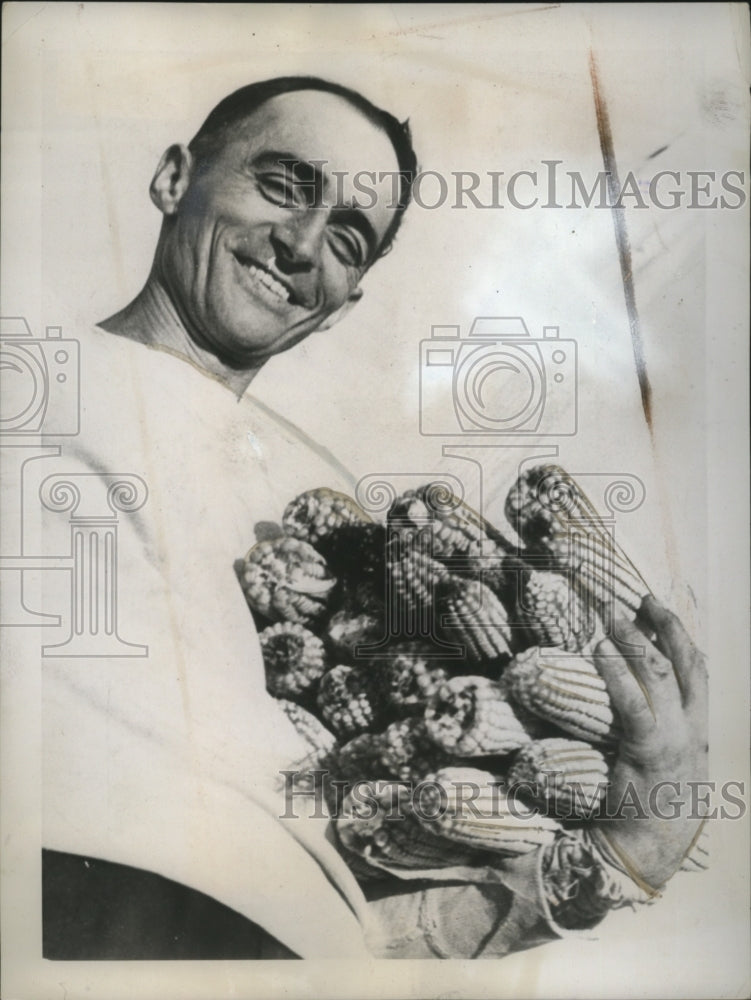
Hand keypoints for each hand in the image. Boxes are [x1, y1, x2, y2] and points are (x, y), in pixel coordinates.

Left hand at [592, 595, 707, 887]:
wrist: (649, 850)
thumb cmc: (656, 810)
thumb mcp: (674, 768)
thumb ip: (665, 734)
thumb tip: (641, 702)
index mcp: (701, 731)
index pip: (698, 673)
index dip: (681, 638)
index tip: (661, 612)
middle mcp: (694, 730)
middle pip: (686, 663)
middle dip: (666, 626)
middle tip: (643, 599)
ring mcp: (675, 738)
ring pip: (660, 675)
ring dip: (636, 640)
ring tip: (612, 618)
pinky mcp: (647, 750)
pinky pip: (633, 704)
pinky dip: (617, 674)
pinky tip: (602, 653)